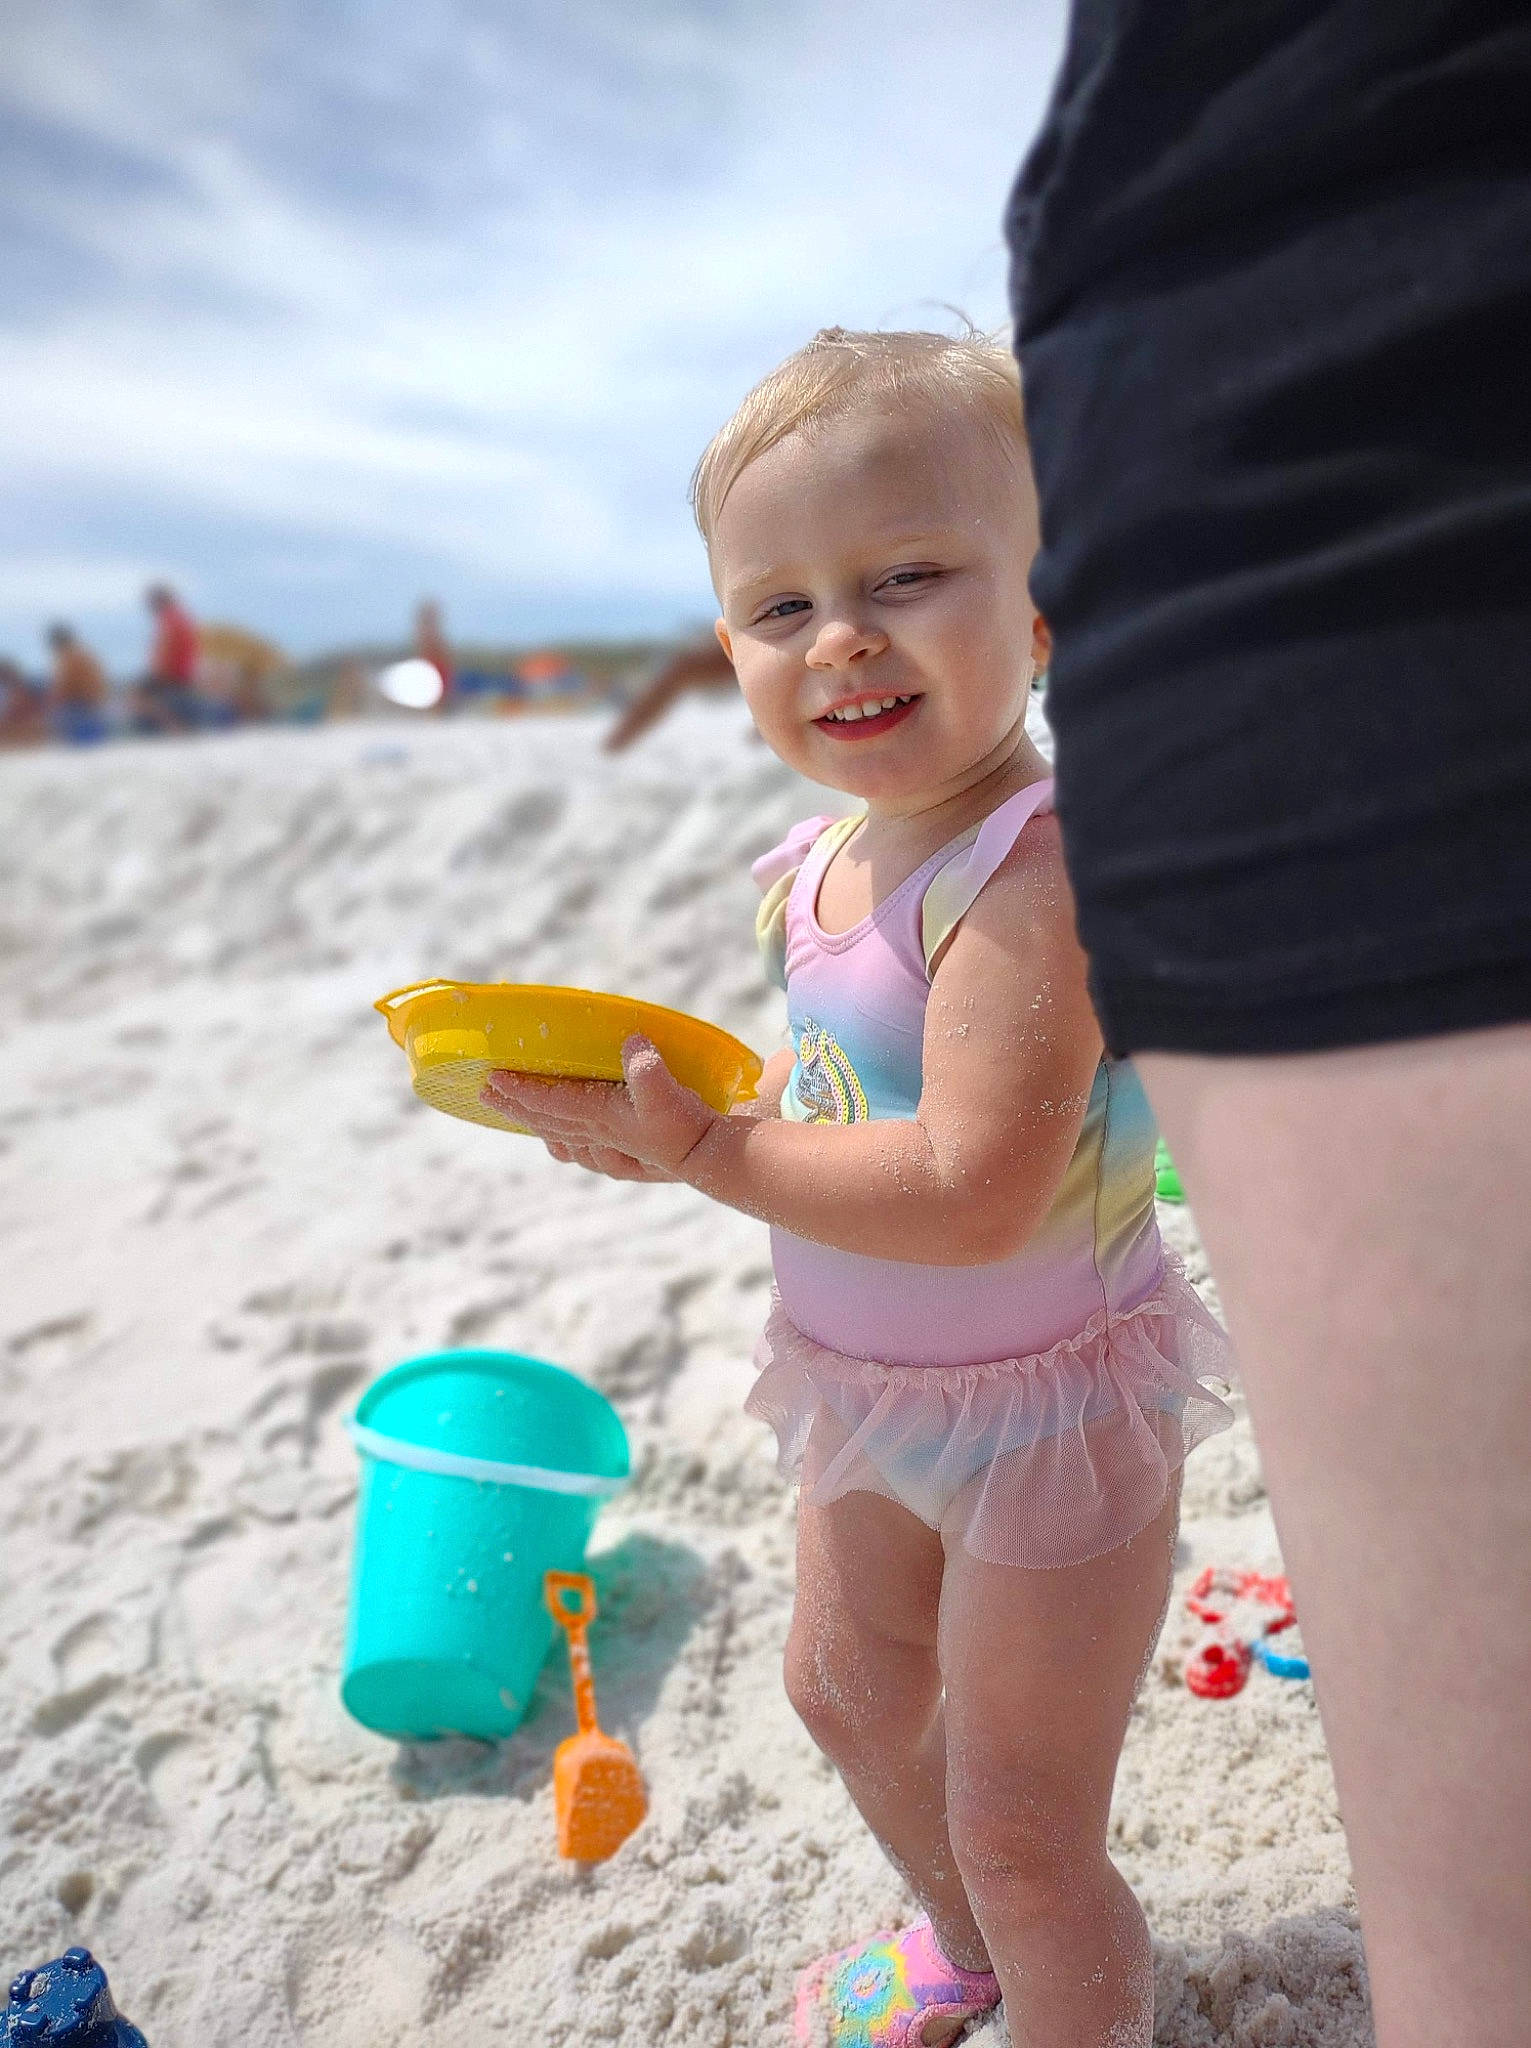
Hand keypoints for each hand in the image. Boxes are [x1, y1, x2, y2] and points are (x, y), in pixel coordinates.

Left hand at [480, 1036, 719, 1183]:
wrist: (709, 1157)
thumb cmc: (686, 1125)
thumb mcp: (669, 1095)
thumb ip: (648, 1069)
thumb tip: (632, 1040)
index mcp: (601, 1116)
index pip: (551, 1101)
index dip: (521, 1089)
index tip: (493, 1078)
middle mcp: (598, 1132)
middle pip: (545, 1119)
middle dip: (513, 1105)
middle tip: (484, 1093)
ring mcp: (609, 1144)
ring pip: (559, 1134)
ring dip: (532, 1122)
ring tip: (513, 1111)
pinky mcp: (625, 1150)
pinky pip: (581, 1148)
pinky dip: (563, 1142)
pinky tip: (561, 1142)